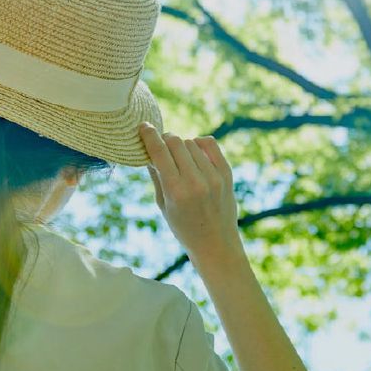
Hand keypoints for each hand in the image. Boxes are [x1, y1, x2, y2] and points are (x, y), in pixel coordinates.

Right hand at [138, 122, 242, 264]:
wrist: (216, 244)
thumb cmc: (184, 227)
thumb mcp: (163, 205)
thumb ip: (156, 176)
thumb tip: (148, 151)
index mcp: (176, 191)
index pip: (159, 152)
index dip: (149, 136)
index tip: (143, 126)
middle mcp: (195, 181)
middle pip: (175, 142)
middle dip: (165, 139)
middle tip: (161, 146)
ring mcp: (213, 177)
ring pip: (191, 142)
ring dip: (181, 145)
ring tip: (179, 159)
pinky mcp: (226, 174)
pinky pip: (210, 144)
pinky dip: (199, 143)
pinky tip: (194, 152)